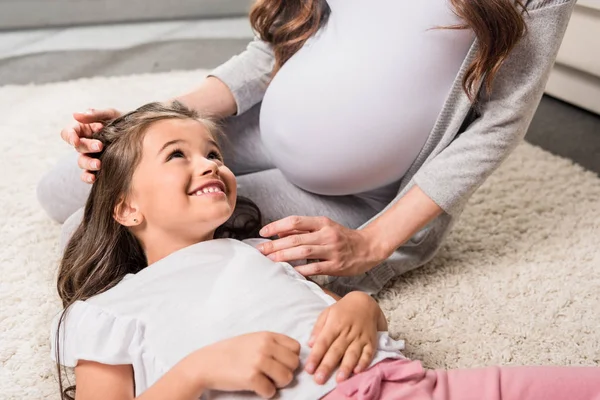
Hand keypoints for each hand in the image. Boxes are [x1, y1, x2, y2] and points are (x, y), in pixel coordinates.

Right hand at [60, 108, 120, 182]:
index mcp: (84, 129)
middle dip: (87, 147)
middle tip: (100, 146)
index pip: (68, 133)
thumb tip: (76, 115)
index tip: (75, 140)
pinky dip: (87, 177)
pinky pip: (87, 174)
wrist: (142, 135)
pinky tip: (94, 178)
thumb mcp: (112, 114)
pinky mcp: (98, 167)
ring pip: (81, 162)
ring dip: (88, 163)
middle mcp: (85, 143)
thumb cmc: (123, 121)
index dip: (69, 136)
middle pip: (78, 147)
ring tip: (99, 164)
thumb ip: (95, 114)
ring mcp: (91, 156)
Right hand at [190, 332, 300, 398]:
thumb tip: (293, 355)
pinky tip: (257, 387)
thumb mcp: (253, 339)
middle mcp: (265, 347)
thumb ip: (272, 344)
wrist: (207, 363)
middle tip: (273, 375)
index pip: (296, 347)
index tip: (280, 363)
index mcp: (267, 336)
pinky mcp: (251, 378)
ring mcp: (258, 362)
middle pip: (294, 363)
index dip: (290, 357)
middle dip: (286, 372)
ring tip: (266, 381)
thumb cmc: (230, 352)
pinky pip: (271, 391)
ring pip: (287, 378)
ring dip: (278, 383)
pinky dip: (266, 392)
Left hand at [258, 216, 389, 276]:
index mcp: (322, 223)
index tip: (263, 232)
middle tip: (261, 250)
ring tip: (270, 260)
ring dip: (284, 256)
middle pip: (296, 238)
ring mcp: (332, 250)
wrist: (368, 247)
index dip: (277, 226)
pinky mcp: (336, 265)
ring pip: (303, 252)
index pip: (295, 221)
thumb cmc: (343, 238)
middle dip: (275, 244)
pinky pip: (315, 268)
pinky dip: (301, 269)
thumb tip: (279, 232)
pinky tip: (290, 271)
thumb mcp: (325, 227)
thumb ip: (304, 230)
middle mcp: (327, 234)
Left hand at [304, 292, 379, 384]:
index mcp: (334, 325)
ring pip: (352, 354)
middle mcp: (347, 332)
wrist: (365, 303)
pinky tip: (357, 371)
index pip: (323, 342)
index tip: (309, 369)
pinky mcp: (371, 342)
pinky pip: (368, 353)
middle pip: (336, 350)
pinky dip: (364, 363)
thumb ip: (318, 328)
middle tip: (319, 379)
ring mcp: (360, 337)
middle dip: (327, 366)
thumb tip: (310, 344)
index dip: (316, 356)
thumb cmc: (343, 310)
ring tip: (338, 380)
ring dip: (345, 367)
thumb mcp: (327, 313)